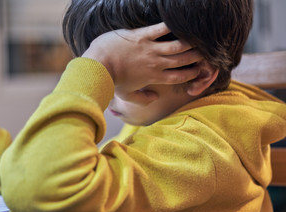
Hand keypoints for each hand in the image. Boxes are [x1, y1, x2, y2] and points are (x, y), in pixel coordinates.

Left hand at [82, 23, 202, 102]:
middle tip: (205, 53)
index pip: (179, 76)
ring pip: (177, 44)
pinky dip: (171, 25)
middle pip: (182, 60)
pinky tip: (179, 22)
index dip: (191, 73)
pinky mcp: (141, 35)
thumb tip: (155, 98)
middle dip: (196, 57)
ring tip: (198, 38)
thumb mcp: (127, 96)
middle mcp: (156, 63)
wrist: (97, 67)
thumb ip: (143, 99)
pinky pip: (160, 28)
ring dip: (189, 41)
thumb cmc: (111, 82)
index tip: (199, 70)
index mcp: (154, 77)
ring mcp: (149, 48)